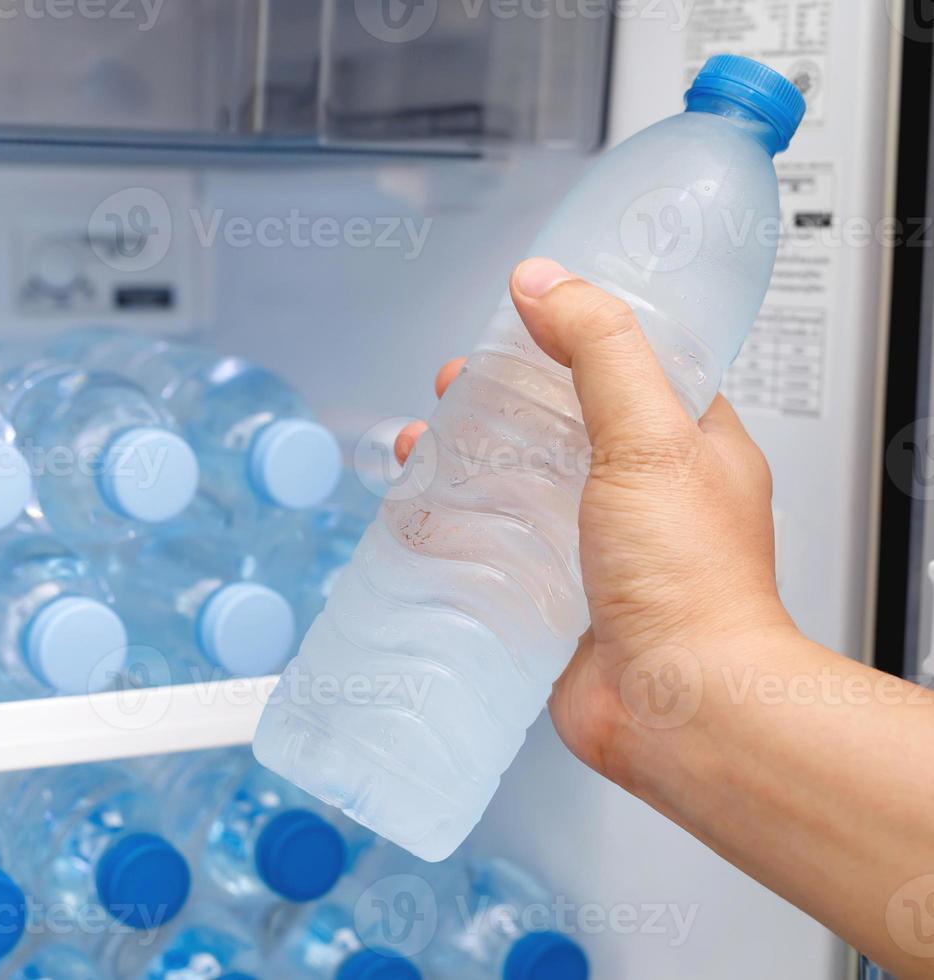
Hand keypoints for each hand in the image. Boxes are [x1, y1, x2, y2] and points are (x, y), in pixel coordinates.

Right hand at [393, 257, 797, 781]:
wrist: (682, 708)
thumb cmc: (690, 583)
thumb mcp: (649, 434)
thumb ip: (598, 349)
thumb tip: (544, 283)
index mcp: (691, 444)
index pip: (630, 366)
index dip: (569, 337)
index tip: (517, 321)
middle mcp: (647, 496)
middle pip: (560, 424)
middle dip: (500, 400)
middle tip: (454, 386)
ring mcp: (602, 551)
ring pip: (521, 487)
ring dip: (466, 460)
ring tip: (420, 446)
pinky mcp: (560, 602)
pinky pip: (499, 552)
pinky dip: (457, 530)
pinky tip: (421, 519)